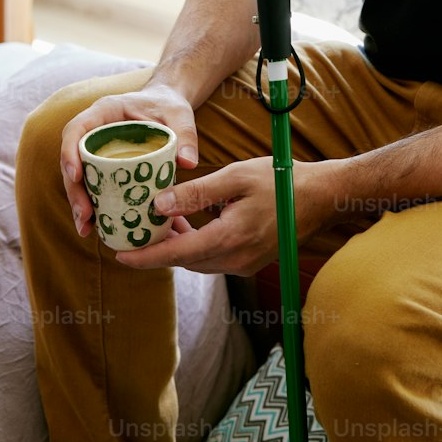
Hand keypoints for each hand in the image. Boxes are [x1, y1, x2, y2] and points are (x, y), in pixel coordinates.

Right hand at [60, 83, 197, 239]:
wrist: (167, 104)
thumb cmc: (169, 106)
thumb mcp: (180, 116)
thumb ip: (185, 135)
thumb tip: (188, 164)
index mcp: (105, 111)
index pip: (76, 129)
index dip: (70, 152)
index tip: (76, 176)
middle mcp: (94, 130)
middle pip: (72, 159)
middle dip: (75, 189)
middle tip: (85, 214)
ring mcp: (96, 148)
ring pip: (78, 176)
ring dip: (79, 202)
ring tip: (87, 229)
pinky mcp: (102, 164)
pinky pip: (91, 184)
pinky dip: (91, 204)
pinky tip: (95, 227)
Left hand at [114, 157, 333, 276]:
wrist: (323, 197)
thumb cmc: (281, 180)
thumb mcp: (235, 177)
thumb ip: (196, 193)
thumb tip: (158, 204)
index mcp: (229, 239)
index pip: (175, 255)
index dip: (144, 257)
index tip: (119, 254)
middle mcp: (235, 260)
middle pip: (184, 261)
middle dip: (157, 248)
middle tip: (135, 226)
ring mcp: (245, 264)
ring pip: (198, 261)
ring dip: (177, 245)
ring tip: (159, 219)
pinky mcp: (250, 261)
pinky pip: (214, 258)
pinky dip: (196, 244)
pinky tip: (189, 222)